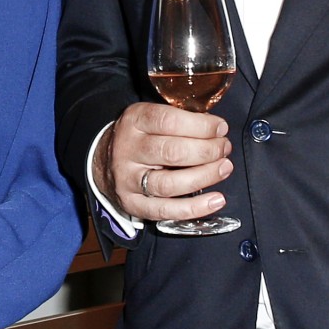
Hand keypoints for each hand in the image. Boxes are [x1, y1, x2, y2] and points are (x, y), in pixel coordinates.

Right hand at [96, 102, 231, 224]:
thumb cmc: (140, 137)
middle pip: (172, 152)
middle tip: (224, 148)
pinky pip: (166, 211)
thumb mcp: (150, 117)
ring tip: (224, 168)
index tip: (221, 128)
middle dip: (207, 150)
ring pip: (169, 183)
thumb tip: (217, 129)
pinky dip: (195, 208)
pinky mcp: (132, 204)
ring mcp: (128, 180)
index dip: (201, 125)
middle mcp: (128, 150)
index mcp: (134, 121)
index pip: (168, 121)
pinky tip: (216, 200)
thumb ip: (179, 120)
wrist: (104, 162)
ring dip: (204, 176)